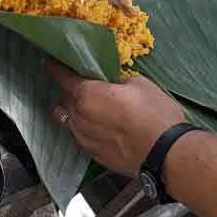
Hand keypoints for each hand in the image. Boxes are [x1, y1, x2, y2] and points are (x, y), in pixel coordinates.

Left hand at [45, 59, 184, 177]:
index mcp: (87, 94)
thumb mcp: (140, 84)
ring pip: (67, 118)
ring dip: (72, 110)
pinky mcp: (91, 154)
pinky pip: (78, 136)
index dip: (55, 67)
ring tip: (86, 107)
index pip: (62, 77)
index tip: (50, 62)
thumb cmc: (155, 116)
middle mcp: (78, 116)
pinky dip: (81, 128)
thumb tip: (113, 83)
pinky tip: (95, 127)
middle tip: (80, 83)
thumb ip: (118, 81)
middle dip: (68, 88)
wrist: (166, 154)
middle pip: (64, 97)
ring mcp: (82, 137)